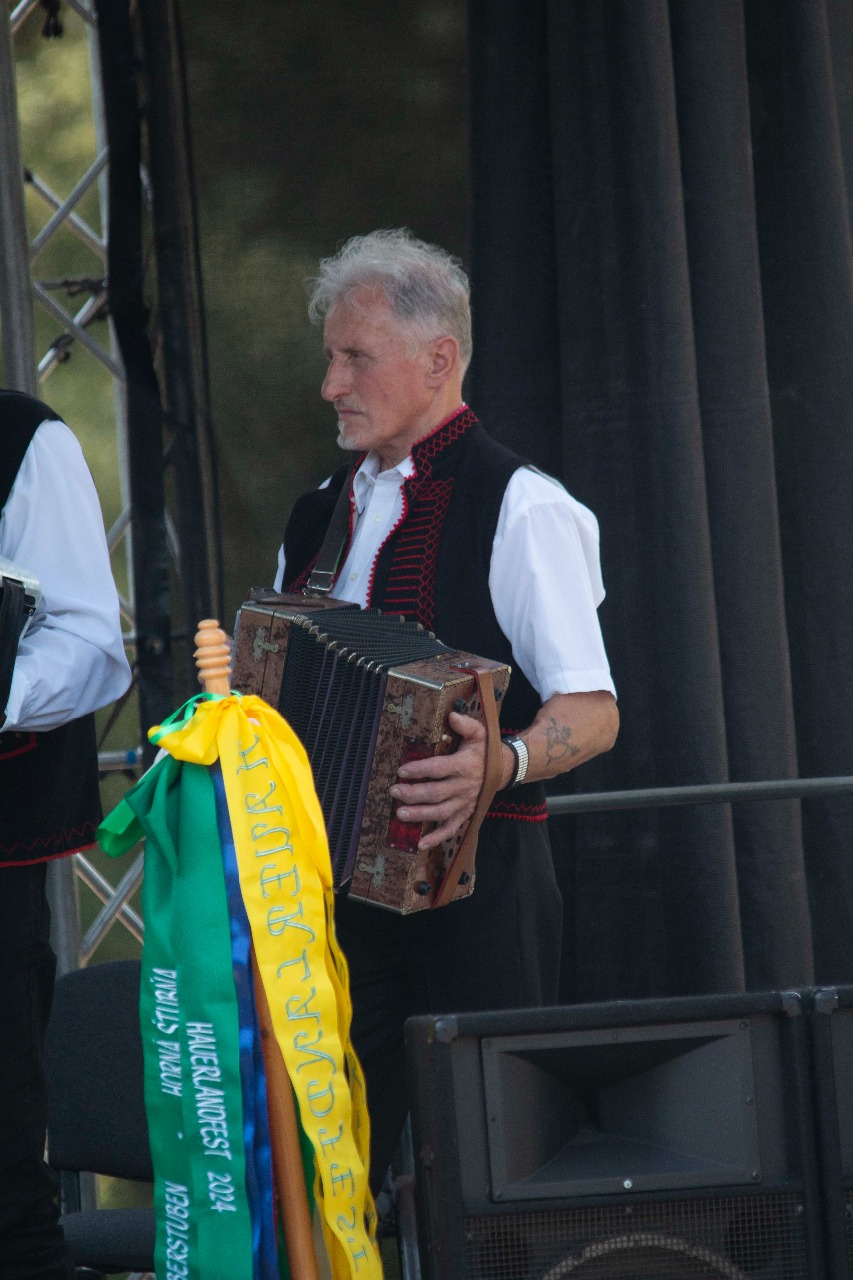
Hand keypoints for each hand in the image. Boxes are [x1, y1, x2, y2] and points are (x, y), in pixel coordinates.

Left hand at [389, 711, 485, 850]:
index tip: (402, 771)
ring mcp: (464, 802)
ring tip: (400, 814)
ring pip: (440, 812)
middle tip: (394, 792)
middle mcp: (464, 786)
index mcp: (464, 765)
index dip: (420, 770)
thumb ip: (465, 724)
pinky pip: (451, 829)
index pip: (439, 768)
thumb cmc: (486, 750)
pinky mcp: (465, 814)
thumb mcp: (479, 732)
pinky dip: (436, 838)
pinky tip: (420, 844)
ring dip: (420, 815)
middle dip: (413, 794)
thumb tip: (451, 715)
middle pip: (436, 793)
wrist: (505, 769)